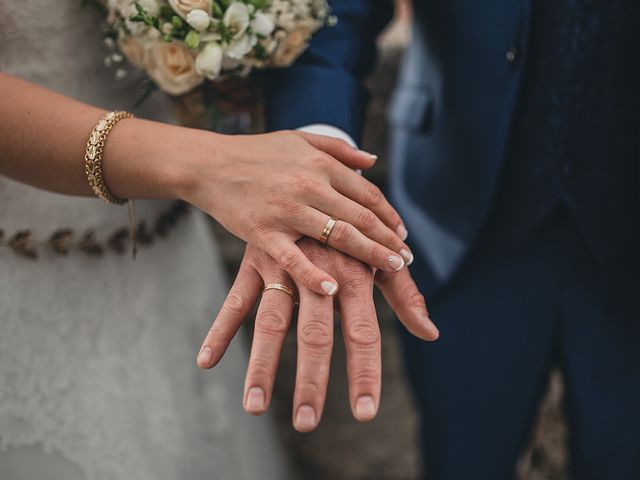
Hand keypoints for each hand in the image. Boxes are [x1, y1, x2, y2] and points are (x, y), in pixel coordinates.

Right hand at [177, 130, 412, 296]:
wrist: (208, 164)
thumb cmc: (256, 153)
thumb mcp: (299, 139)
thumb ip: (338, 149)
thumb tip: (372, 160)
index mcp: (320, 164)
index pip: (367, 193)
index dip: (388, 216)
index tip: (402, 235)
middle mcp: (309, 186)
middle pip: (361, 217)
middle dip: (389, 240)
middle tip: (406, 260)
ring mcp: (286, 211)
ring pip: (338, 235)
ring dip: (370, 254)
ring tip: (392, 270)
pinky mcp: (263, 233)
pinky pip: (293, 257)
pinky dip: (314, 274)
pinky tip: (334, 289)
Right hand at [197, 241, 438, 431]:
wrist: (314, 176)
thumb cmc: (355, 227)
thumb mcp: (379, 258)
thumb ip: (404, 295)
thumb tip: (431, 333)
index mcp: (354, 273)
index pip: (364, 333)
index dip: (366, 373)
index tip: (365, 413)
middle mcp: (319, 272)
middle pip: (315, 333)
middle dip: (311, 379)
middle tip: (307, 423)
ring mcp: (284, 267)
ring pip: (271, 321)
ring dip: (262, 365)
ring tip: (255, 408)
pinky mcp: (256, 261)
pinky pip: (236, 300)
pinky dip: (221, 329)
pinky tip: (207, 362)